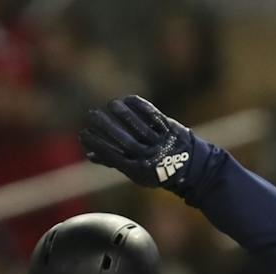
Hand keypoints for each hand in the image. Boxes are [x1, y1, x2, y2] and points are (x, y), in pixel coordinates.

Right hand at [78, 95, 217, 194]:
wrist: (191, 170)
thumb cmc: (157, 169)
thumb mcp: (136, 172)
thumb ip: (114, 161)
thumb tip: (89, 153)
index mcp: (139, 169)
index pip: (112, 156)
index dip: (97, 144)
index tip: (84, 133)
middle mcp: (149, 157)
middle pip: (123, 140)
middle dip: (105, 126)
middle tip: (92, 114)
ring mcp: (161, 143)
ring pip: (138, 126)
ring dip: (122, 113)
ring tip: (110, 105)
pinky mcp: (171, 130)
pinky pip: (153, 116)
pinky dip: (140, 106)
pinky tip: (128, 99)